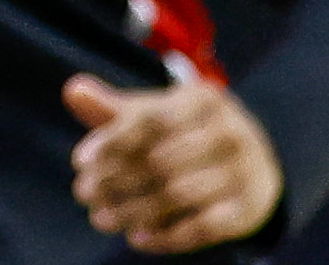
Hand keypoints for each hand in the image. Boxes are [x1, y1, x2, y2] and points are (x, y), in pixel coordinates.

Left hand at [65, 73, 286, 251]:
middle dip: (116, 179)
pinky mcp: (248, 208)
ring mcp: (244, 170)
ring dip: (134, 210)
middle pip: (161, 159)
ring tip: (100, 219)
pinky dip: (167, 236)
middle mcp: (230, 129)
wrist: (255, 168)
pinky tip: (137, 239)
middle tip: (83, 194)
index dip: (112, 140)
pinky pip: (203, 226)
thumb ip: (116, 109)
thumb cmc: (191, 134)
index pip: (151, 119)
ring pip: (178, 194)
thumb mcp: (158, 116)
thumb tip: (72, 90)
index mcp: (204, 98)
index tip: (79, 161)